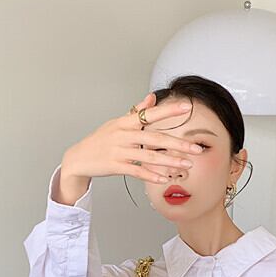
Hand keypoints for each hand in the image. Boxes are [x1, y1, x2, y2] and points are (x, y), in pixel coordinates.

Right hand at [62, 92, 204, 185]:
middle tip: (196, 148)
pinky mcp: (115, 166)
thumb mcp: (116, 123)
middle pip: (154, 137)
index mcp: (124, 122)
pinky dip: (151, 175)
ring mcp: (118, 151)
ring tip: (186, 164)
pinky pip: (136, 171)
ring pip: (148, 156)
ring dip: (169, 161)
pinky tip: (164, 178)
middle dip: (177, 143)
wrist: (78, 158)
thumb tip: (151, 98)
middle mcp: (122, 135)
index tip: (187, 108)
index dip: (168, 110)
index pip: (149, 114)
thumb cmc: (100, 140)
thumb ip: (136, 112)